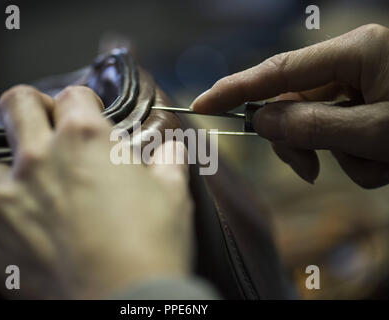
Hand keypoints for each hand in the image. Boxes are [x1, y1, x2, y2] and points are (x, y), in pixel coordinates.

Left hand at [0, 85, 192, 298]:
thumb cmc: (151, 246)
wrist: (124, 305)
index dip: (83, 101)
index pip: (73, 95)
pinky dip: (14, 220)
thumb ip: (168, 159)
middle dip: (33, 108)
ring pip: (0, 166)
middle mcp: (39, 159)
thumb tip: (170, 148)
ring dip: (21, 174)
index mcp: (85, 139)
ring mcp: (9, 199)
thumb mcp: (173, 193)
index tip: (88, 115)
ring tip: (47, 198)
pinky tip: (41, 237)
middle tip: (48, 126)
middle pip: (18, 105)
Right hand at [192, 24, 388, 187]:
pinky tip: (386, 159)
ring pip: (318, 125)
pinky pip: (343, 135)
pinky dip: (359, 157)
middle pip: (295, 103)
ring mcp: (362, 86)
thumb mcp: (377, 131)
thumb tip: (261, 121)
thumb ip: (314, 126)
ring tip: (379, 162)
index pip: (278, 70)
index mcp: (354, 53)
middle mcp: (352, 63)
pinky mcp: (370, 107)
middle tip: (309, 170)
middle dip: (300, 140)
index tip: (202, 105)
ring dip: (341, 154)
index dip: (236, 89)